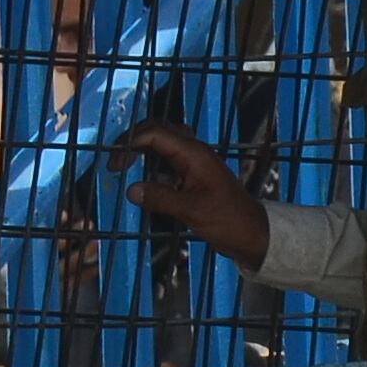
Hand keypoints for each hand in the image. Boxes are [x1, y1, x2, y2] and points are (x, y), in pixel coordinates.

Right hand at [117, 122, 268, 266]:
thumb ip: (160, 198)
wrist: (252, 234)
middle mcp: (193, 152)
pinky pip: (168, 161)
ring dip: (141, 151)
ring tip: (123, 167)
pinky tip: (144, 183)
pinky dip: (152, 165)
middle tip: (115, 163)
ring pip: (162, 144)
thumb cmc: (227, 221)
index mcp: (194, 153)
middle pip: (157, 131)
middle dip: (133, 141)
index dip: (130, 144)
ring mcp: (194, 163)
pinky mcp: (193, 175)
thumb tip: (130, 190)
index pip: (154, 134)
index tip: (114, 166)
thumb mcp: (192, 211)